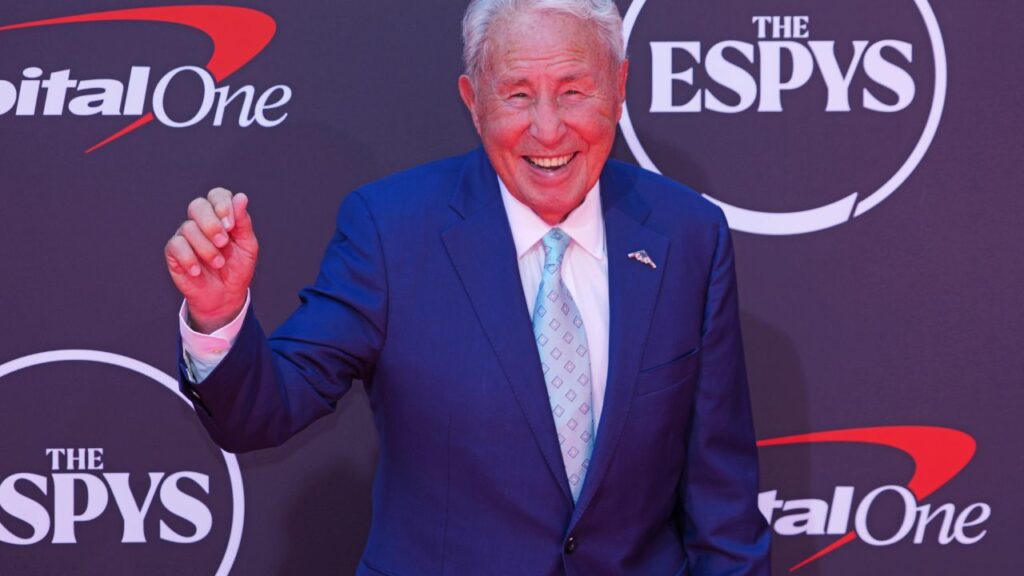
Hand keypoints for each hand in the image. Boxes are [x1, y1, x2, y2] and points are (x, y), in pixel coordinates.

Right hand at [165, 188, 258, 332]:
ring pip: (188, 228)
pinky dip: (190, 259)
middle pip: (197, 205)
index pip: (217, 195)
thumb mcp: (247, 246)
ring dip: (206, 248)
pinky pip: (176, 246)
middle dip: (212, 224)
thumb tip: (241, 198)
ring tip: (218, 264)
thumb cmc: (237, 268)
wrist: (226, 295)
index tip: (231, 225)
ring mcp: (185, 236)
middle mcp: (201, 222)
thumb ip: (243, 222)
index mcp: (220, 216)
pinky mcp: (174, 252)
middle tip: (224, 242)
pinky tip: (199, 271)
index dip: (222, 204)